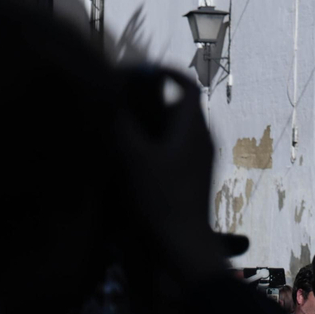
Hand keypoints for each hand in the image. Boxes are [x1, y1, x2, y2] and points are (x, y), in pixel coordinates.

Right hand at [112, 66, 225, 284]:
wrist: (183, 242)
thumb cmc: (161, 198)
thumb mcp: (135, 159)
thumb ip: (123, 126)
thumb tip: (110, 97)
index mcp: (195, 128)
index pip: (189, 86)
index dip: (168, 73)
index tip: (143, 71)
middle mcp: (204, 138)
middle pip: (181, 107)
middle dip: (154, 99)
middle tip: (125, 100)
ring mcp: (202, 157)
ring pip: (178, 128)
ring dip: (154, 122)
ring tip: (125, 127)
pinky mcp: (195, 174)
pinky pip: (178, 146)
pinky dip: (158, 141)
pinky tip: (136, 156)